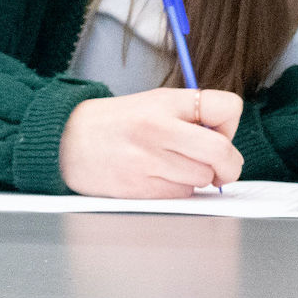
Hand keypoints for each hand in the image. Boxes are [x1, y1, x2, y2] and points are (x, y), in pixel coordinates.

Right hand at [59, 88, 243, 197]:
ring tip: (176, 166)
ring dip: (199, 177)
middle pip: (221, 151)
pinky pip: (180, 194)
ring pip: (202, 178)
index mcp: (167, 103)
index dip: (231, 124)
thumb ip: (191, 115)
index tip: (220, 131)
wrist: (66, 141)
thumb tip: (226, 139)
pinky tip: (160, 177)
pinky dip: (178, 190)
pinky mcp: (139, 188)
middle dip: (230, 165)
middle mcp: (159, 130)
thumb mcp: (155, 103)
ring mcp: (148, 161)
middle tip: (223, 168)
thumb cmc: (117, 122)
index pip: (226, 107)